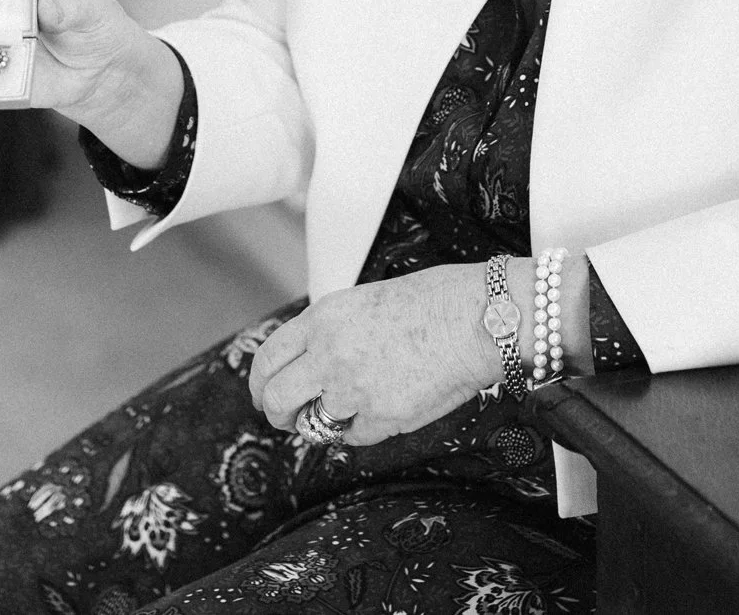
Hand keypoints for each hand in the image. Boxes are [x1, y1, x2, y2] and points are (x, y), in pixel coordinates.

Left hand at [244, 263, 503, 445]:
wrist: (479, 319)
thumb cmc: (436, 300)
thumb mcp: (365, 300)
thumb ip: (333, 330)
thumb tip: (315, 358)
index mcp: (323, 318)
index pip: (267, 358)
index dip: (260, 382)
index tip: (263, 394)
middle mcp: (329, 354)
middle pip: (276, 398)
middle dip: (278, 414)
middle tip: (289, 418)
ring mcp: (353, 389)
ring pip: (314, 424)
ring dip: (325, 422)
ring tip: (348, 409)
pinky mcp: (382, 418)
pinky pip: (354, 437)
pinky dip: (362, 430)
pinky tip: (383, 409)